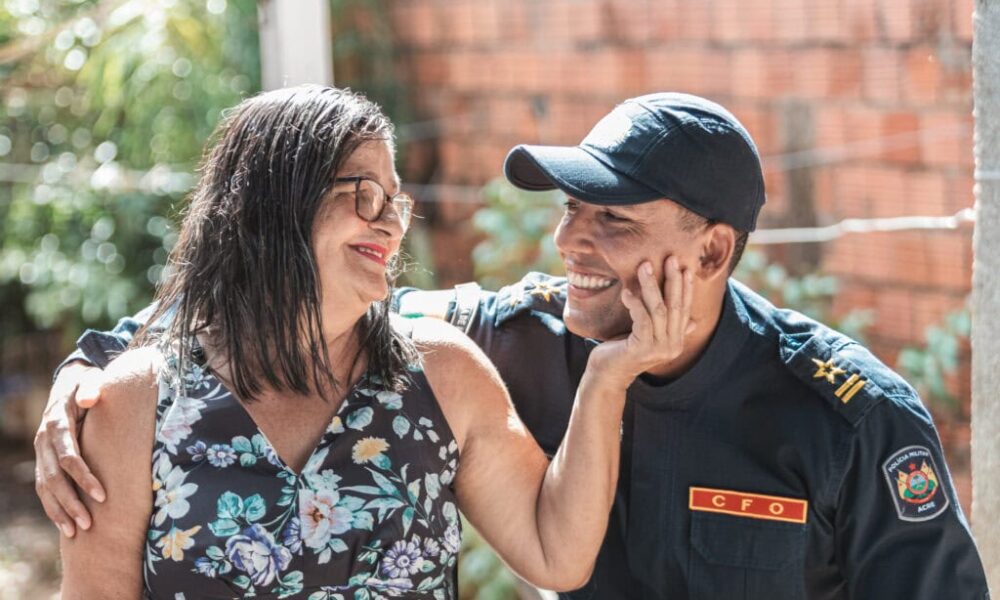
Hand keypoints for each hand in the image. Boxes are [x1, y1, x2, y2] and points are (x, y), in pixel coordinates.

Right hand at [34, 361, 107, 536]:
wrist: (69, 382)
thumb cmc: (88, 383)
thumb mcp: (91, 379)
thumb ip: (93, 387)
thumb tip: (91, 398)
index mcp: (56, 423)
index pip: (68, 456)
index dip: (84, 477)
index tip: (103, 495)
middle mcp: (44, 440)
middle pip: (54, 478)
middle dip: (71, 502)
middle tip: (89, 523)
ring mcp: (41, 452)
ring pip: (45, 487)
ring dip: (60, 510)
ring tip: (77, 532)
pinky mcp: (43, 459)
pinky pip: (43, 488)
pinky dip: (52, 507)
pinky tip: (64, 525)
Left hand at [586, 256, 693, 388]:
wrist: (607, 375)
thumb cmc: (624, 350)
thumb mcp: (648, 336)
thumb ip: (669, 327)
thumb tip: (692, 320)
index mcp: (676, 340)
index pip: (685, 309)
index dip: (686, 288)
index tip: (686, 266)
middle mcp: (672, 345)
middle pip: (675, 306)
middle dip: (673, 280)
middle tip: (670, 258)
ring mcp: (658, 348)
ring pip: (659, 310)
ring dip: (651, 286)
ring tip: (645, 266)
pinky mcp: (642, 348)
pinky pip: (642, 320)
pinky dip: (635, 304)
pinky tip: (627, 292)